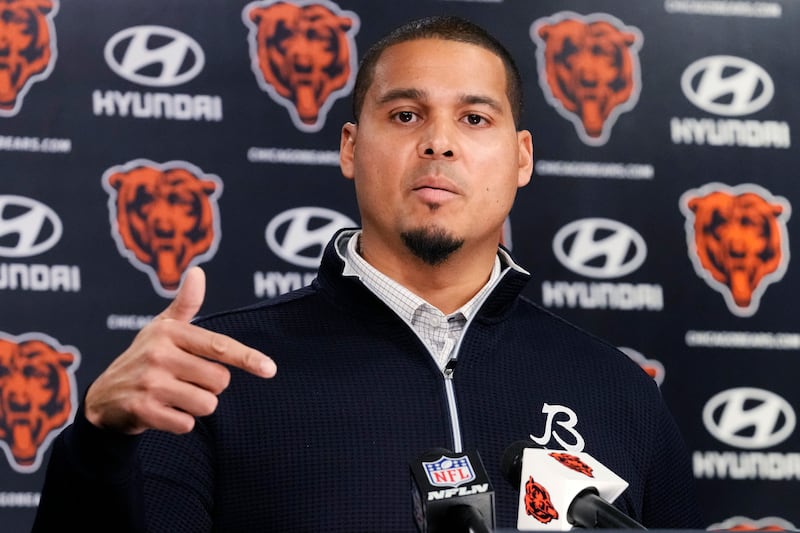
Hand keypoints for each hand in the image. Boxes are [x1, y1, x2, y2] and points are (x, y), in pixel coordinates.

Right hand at [84, 266, 276, 434]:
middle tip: (187, 380)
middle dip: (211, 385)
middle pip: (220, 380)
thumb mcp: (161, 328)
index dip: (248, 358)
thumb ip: (186, 304)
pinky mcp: (143, 411)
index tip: (270, 369)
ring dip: (197, 405)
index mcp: (170, 333)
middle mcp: (159, 355)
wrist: (103, 397)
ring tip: (176, 396)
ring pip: (207, 404)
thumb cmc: (143, 358)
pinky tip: (164, 411)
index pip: (219, 346)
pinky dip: (181, 422)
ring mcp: (150, 384)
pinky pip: (187, 424)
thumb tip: (198, 272)